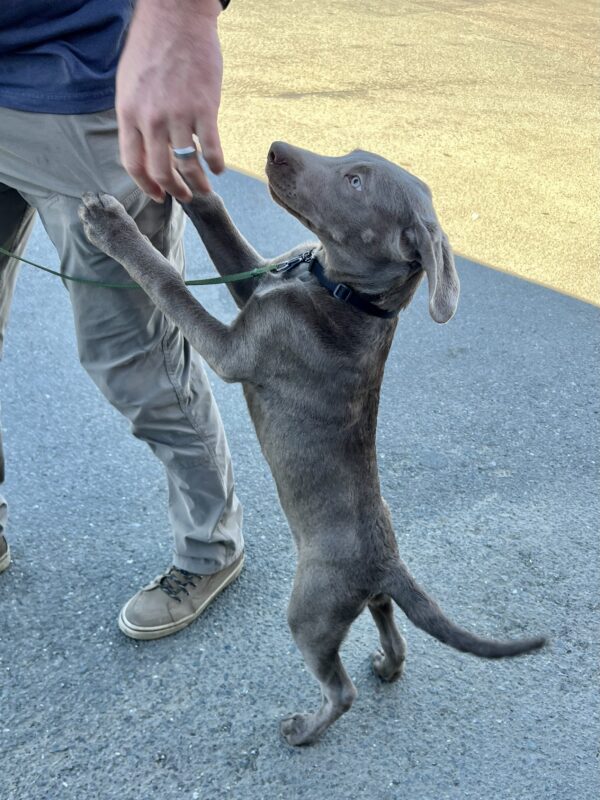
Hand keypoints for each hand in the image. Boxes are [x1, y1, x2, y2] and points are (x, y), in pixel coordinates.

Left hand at [116, 0, 224, 202]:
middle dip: (174, 190)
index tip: (157, 194)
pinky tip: (218, 168)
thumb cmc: (152, 46)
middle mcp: (151, 119)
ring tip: (204, 188)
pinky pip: (212, 149)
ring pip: (188, 164)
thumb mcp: (129, 84)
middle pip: (161, 170)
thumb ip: (136, 116)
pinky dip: (216, 164)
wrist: (175, 15)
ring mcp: (178, 114)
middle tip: (184, 196)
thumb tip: (147, 146)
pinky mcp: (204, 107)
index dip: (146, 185)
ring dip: (197, 182)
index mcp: (129, 113)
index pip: (133, 163)